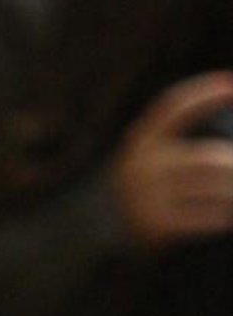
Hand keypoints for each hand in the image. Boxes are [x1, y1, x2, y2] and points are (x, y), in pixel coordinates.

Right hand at [112, 73, 232, 247]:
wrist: (95, 230)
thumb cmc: (138, 186)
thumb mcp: (147, 155)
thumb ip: (175, 140)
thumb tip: (224, 130)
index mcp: (141, 141)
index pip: (175, 106)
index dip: (205, 92)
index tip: (231, 85)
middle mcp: (144, 166)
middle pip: (204, 157)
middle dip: (230, 162)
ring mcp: (149, 197)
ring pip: (209, 185)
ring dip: (230, 189)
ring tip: (232, 192)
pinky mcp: (157, 225)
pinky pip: (202, 217)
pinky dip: (219, 216)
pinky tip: (225, 217)